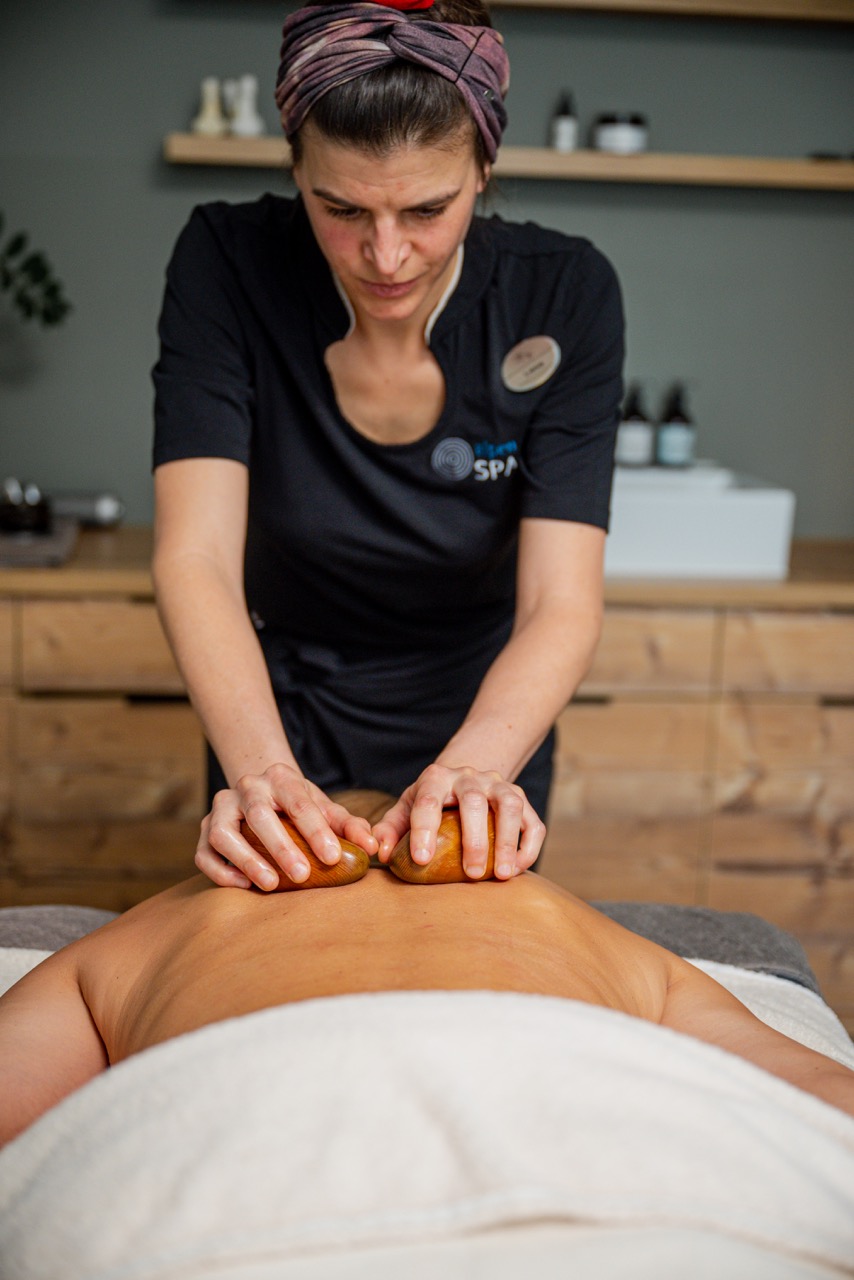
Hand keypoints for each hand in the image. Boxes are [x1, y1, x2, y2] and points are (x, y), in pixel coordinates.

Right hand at [195, 763, 377, 890]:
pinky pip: (204, 852)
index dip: (316, 830)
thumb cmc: (298, 806)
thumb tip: (372, 847)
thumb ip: (348, 826)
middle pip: (259, 815)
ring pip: (223, 832)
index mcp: (281, 778)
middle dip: (281, 847)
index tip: (331, 856)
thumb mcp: (325, 808)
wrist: (262, 791)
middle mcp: (248, 787)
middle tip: (302, 876)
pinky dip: (221, 871)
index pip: (299, 802)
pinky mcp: (204, 830)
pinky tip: (244, 885)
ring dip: (246, 859)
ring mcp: (221, 807)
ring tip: (270, 884)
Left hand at [372, 764, 545, 880]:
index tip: (422, 859)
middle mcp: (469, 776)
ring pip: (510, 805)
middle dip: (474, 839)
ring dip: (507, 841)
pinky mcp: (520, 799)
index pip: (428, 801)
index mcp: (436, 778)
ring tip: (502, 875)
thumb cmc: (429, 803)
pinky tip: (516, 869)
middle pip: (474, 801)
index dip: (424, 830)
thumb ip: (390, 829)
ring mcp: (498, 784)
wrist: (460, 780)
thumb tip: (382, 853)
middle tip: (472, 874)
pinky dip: (528, 847)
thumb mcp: (405, 809)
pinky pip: (532, 822)